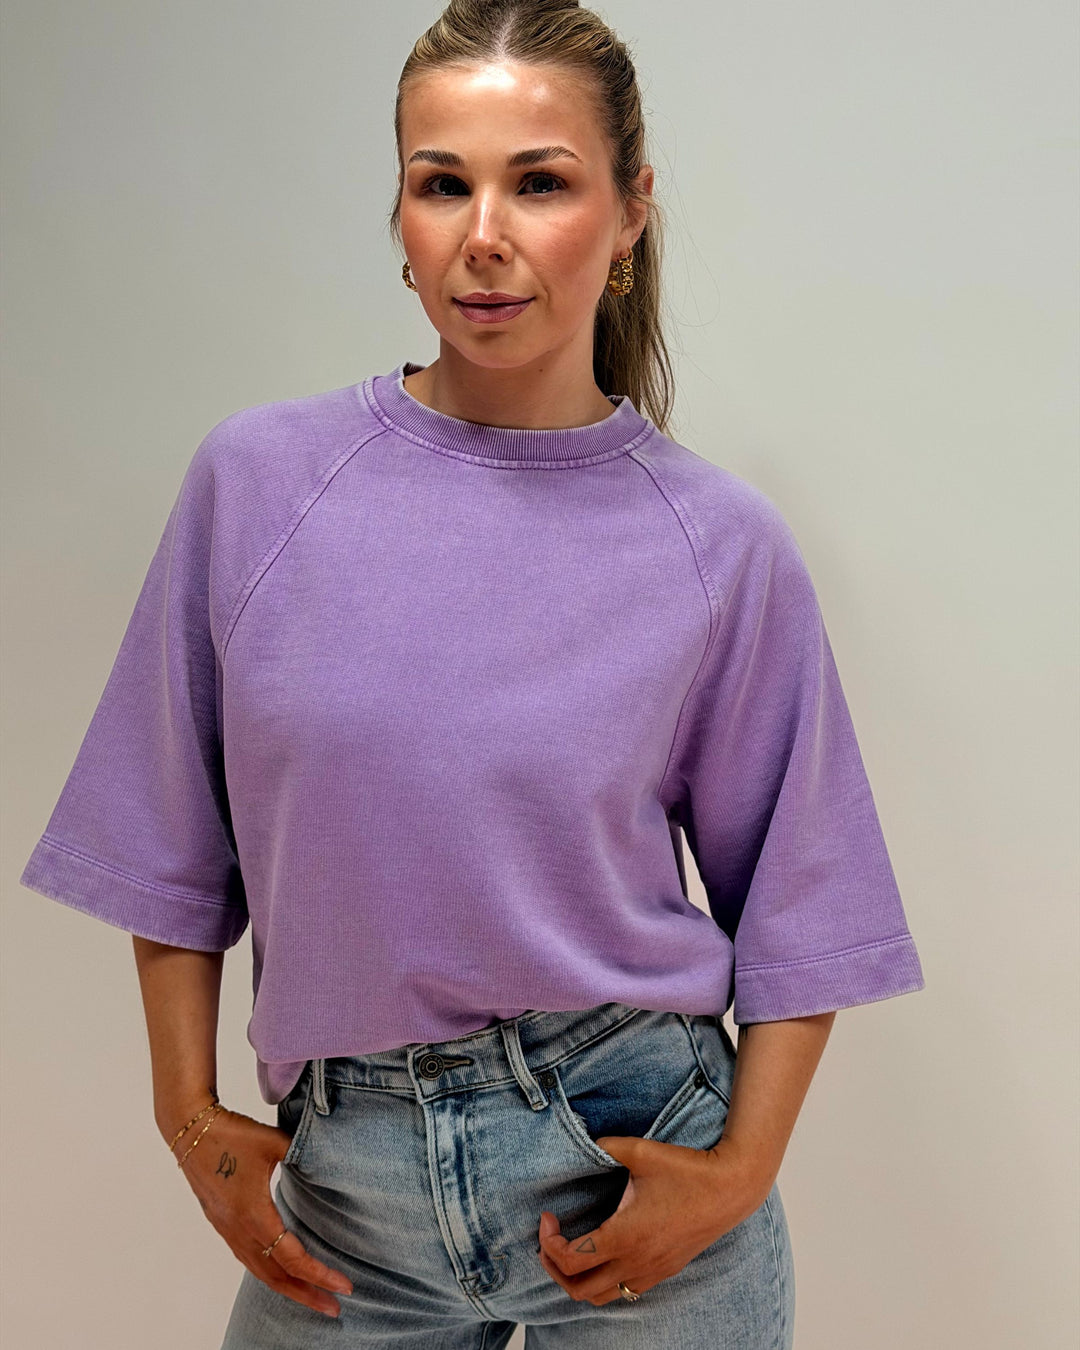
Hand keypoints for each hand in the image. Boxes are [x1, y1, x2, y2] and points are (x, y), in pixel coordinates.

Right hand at [174, 1106, 353, 1318]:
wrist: (190, 1130)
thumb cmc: (233, 1133)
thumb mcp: (275, 1142)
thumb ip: (304, 1155)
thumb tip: (329, 1162)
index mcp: (254, 1216)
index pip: (293, 1259)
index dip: (320, 1275)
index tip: (345, 1287)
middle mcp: (239, 1230)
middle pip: (276, 1277)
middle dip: (306, 1295)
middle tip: (334, 1309)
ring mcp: (228, 1229)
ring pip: (259, 1271)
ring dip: (287, 1287)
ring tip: (312, 1296)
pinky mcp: (222, 1223)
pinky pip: (248, 1258)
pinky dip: (269, 1272)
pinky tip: (281, 1272)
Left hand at [536, 1135, 770, 1305]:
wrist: (730, 1189)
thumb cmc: (687, 1170)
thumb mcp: (640, 1151)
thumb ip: (605, 1146)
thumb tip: (586, 1143)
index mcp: (624, 1237)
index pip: (571, 1261)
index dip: (548, 1242)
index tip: (547, 1216)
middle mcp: (636, 1263)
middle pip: (579, 1290)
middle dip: (553, 1267)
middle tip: (549, 1239)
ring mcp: (651, 1272)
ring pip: (602, 1298)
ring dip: (578, 1280)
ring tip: (570, 1251)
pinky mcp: (664, 1271)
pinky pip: (624, 1291)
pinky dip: (603, 1281)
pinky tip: (603, 1252)